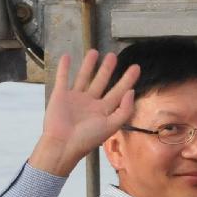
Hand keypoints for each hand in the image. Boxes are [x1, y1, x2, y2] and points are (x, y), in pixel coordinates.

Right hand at [29, 50, 139, 176]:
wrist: (62, 145)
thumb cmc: (87, 138)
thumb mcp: (111, 126)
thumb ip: (124, 110)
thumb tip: (132, 91)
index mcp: (104, 110)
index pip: (119, 91)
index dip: (128, 80)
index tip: (136, 67)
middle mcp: (91, 103)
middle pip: (101, 81)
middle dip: (107, 69)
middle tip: (113, 55)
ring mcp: (75, 98)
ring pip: (84, 77)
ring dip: (88, 65)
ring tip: (94, 52)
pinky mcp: (60, 95)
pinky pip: (63, 78)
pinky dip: (64, 68)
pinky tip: (67, 56)